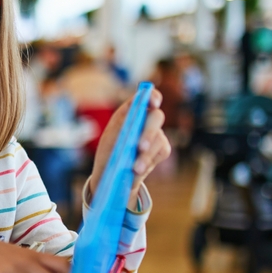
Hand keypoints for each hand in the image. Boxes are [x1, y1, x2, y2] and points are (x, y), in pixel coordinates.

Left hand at [90, 86, 170, 206]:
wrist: (112, 175)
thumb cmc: (109, 152)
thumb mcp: (110, 138)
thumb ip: (121, 126)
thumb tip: (132, 120)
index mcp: (131, 112)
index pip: (145, 98)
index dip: (152, 97)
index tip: (153, 103)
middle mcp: (146, 120)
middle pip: (156, 117)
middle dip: (149, 132)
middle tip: (140, 147)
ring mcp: (156, 134)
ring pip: (159, 138)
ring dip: (146, 154)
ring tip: (135, 168)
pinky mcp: (161, 150)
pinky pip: (162, 151)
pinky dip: (149, 161)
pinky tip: (138, 170)